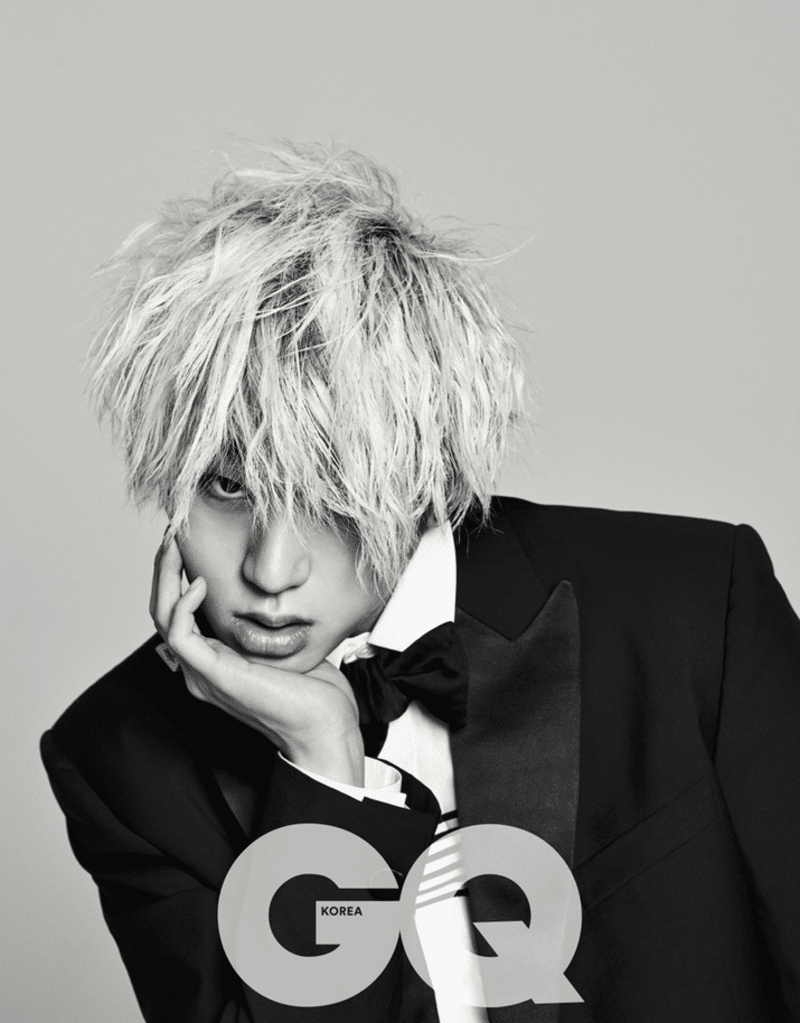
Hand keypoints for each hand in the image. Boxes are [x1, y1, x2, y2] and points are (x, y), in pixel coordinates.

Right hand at [150, 536, 364, 784]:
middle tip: (173, 534)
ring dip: (164, 577)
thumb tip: (270, 595)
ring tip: (174, 546)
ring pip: (162, 617)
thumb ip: (267, 624)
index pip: (178, 614)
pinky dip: (183, 604)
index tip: (186, 544)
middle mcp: (200, 668)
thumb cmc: (314, 691)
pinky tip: (200, 583)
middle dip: (164, 569)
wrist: (323, 726)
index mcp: (214, 662)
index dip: (176, 577)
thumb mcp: (284, 645)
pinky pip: (179, 634)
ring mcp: (202, 673)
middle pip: (161, 611)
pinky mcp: (212, 674)